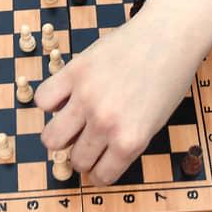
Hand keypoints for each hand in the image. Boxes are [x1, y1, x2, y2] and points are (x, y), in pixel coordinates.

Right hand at [35, 0, 211, 185]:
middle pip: (76, 160)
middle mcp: (106, 123)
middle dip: (80, 155)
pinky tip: (65, 96)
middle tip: (87, 140)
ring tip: (71, 123)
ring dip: (60, 136)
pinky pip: (43, 100)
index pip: (101, 175)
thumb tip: (95, 154)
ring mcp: (86, 97)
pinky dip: (50, 102)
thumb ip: (125, 141)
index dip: (99, 171)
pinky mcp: (74, 72)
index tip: (98, 163)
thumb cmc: (168, 77)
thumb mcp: (154, 122)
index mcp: (130, 141)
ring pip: (51, 138)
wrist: (168, 36)